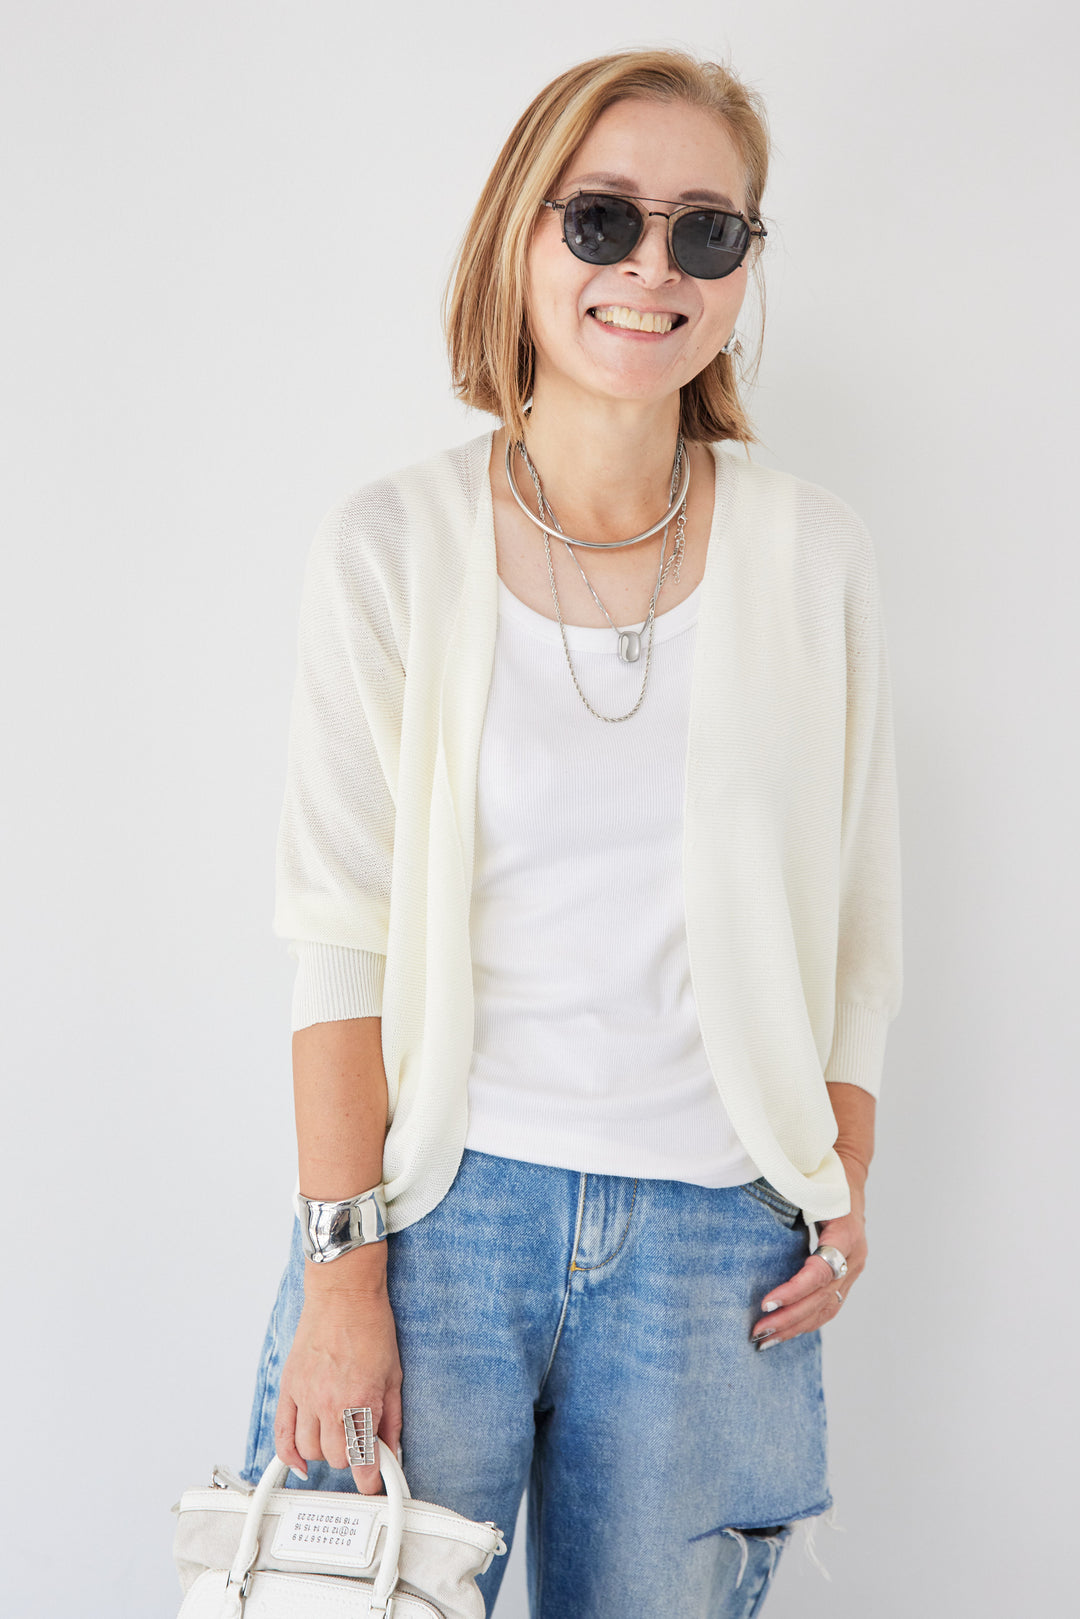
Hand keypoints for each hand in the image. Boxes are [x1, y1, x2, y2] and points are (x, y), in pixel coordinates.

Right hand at [273, 1257, 402, 1494]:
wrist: (344, 1294)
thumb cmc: (371, 1327)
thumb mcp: (393, 1376)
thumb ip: (391, 1419)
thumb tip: (392, 1450)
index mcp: (360, 1401)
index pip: (363, 1460)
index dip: (371, 1480)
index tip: (374, 1484)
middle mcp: (329, 1403)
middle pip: (335, 1458)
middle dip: (352, 1458)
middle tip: (362, 1446)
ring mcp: (305, 1396)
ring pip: (308, 1451)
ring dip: (325, 1452)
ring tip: (338, 1438)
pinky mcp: (289, 1388)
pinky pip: (281, 1433)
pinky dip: (287, 1454)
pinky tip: (299, 1462)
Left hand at [749, 1164, 867, 1348]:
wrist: (848, 1178)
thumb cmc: (820, 1178)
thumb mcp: (806, 1185)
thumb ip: (786, 1199)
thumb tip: (746, 1209)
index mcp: (846, 1233)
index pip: (819, 1272)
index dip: (793, 1291)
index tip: (766, 1304)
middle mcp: (854, 1257)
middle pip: (822, 1297)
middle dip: (789, 1318)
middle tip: (757, 1332)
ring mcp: (853, 1270)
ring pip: (826, 1308)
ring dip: (795, 1327)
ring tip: (765, 1342)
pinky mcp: (846, 1278)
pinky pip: (828, 1307)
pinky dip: (805, 1322)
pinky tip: (784, 1333)